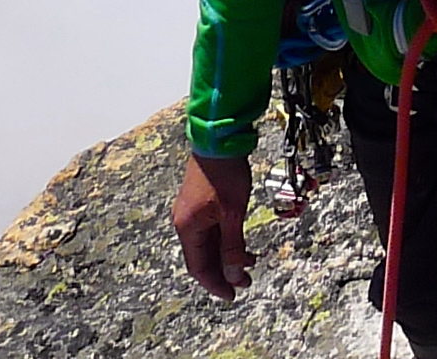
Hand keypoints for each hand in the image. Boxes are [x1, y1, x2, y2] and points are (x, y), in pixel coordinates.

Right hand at [172, 153, 257, 299]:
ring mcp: (192, 211)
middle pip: (204, 256)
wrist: (219, 140)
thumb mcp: (232, 213)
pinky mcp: (201, 201)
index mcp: (188, 228)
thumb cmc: (225, 175)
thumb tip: (232, 274)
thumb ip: (232, 246)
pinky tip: (241, 240)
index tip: (232, 295)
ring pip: (209, 243)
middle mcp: (185, 222)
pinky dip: (226, 239)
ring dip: (228, 254)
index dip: (215, 283)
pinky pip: (212, 229)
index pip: (199, 267)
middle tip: (246, 280)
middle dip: (225, 270)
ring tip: (250, 261)